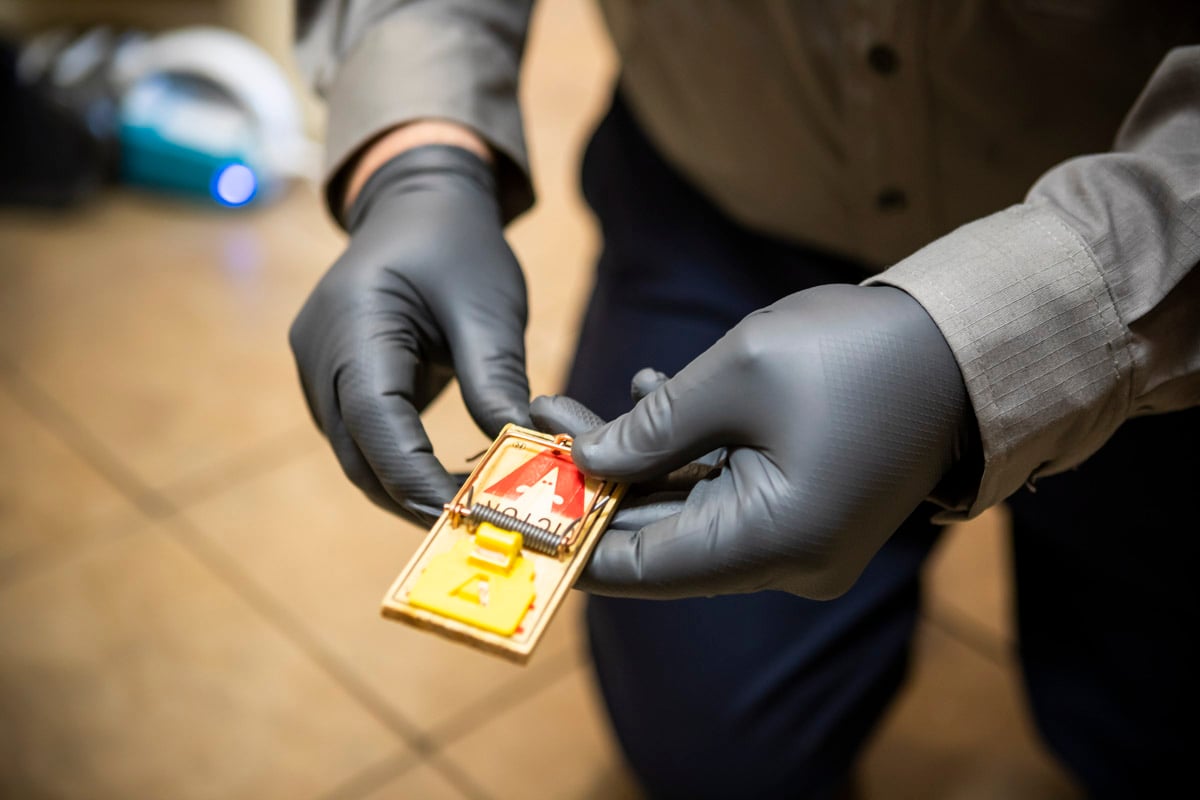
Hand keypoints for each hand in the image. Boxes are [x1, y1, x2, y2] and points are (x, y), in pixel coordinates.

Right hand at [290, 145, 529, 524]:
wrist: (417, 205)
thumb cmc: (457, 246)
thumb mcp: (489, 307)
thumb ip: (495, 378)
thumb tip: (518, 452)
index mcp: (353, 325)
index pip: (377, 424)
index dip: (418, 479)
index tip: (471, 511)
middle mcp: (320, 354)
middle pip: (357, 454)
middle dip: (412, 498)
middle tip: (474, 527)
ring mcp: (318, 369)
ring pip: (355, 455)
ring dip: (403, 489)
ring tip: (465, 511)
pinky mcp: (333, 380)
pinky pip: (360, 438)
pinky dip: (397, 466)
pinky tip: (443, 480)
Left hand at [567, 284, 972, 599]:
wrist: (963, 345)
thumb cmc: (859, 353)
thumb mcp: (739, 375)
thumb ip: (652, 428)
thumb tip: (584, 462)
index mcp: (773, 542)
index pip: (641, 569)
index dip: (571, 541)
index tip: (512, 510)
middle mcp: (786, 560)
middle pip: (657, 541)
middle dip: (591, 488)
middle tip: (532, 435)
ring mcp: (797, 539)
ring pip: (684, 512)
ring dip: (629, 463)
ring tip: (566, 409)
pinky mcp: (803, 510)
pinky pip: (722, 493)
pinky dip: (679, 454)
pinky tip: (644, 398)